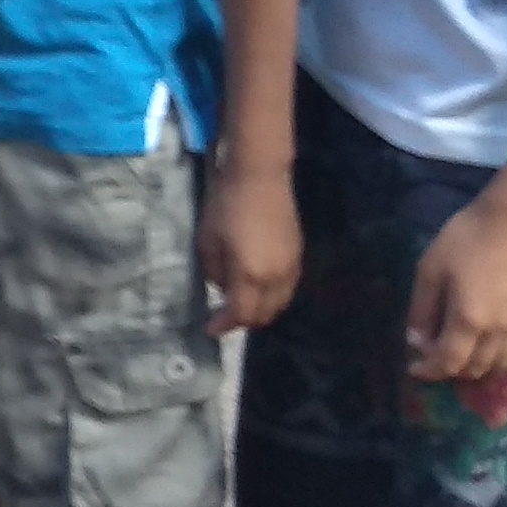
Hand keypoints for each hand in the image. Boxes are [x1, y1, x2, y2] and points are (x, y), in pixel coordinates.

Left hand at [201, 159, 304, 334]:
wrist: (259, 176)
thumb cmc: (226, 205)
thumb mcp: (208, 241)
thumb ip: (214, 272)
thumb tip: (223, 287)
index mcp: (251, 275)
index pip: (241, 315)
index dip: (224, 326)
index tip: (209, 330)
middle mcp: (277, 278)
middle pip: (264, 315)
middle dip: (243, 321)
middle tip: (223, 316)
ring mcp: (292, 266)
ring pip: (279, 304)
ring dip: (260, 309)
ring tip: (239, 303)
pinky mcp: (299, 254)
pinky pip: (287, 288)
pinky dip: (272, 295)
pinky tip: (257, 286)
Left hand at [405, 177, 506, 382]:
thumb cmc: (466, 239)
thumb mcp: (431, 269)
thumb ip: (422, 309)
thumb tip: (416, 341)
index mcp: (469, 320)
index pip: (448, 362)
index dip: (429, 370)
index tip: (414, 368)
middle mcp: (498, 331)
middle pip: (475, 368)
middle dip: (450, 370)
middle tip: (433, 358)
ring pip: (499, 363)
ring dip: (476, 367)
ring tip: (458, 354)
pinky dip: (500, 357)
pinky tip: (488, 347)